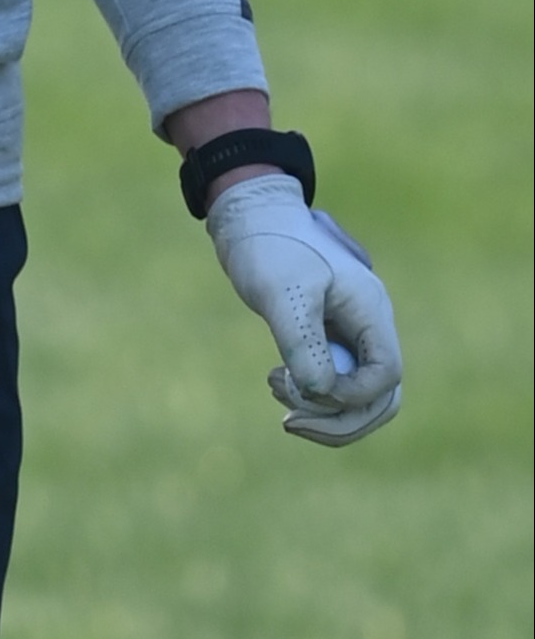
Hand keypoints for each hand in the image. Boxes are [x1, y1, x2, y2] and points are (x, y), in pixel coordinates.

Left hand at [204, 176, 401, 444]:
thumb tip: (320, 393)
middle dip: (338, 419)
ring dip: (322, 409)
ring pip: (358, 394)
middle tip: (288, 421)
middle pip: (379, 396)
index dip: (349, 397)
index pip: (385, 378)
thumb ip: (302, 342)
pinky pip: (336, 381)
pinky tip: (278, 382)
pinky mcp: (330, 336)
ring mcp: (352, 332)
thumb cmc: (269, 247)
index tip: (301, 389)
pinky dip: (311, 394)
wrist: (252, 217)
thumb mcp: (282, 294)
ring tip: (276, 388)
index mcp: (371, 310)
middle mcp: (369, 324)